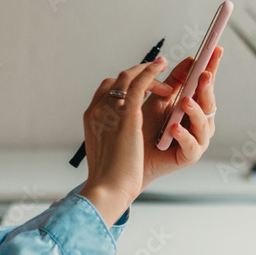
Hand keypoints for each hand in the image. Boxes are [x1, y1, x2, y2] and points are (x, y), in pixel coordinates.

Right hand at [78, 57, 173, 224]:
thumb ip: (111, 135)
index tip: (140, 84)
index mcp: (91, 117)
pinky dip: (151, 72)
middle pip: (117, 80)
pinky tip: (163, 67)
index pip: (106, 89)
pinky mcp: (127, 114)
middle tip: (155, 72)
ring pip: (129, 77)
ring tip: (162, 68)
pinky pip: (140, 84)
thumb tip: (119, 136)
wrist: (107, 187)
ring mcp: (110, 109)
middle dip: (137, 73)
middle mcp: (98, 108)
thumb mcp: (106, 150)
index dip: (124, 84)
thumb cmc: (109, 178)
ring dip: (147, 70)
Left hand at [141, 46, 222, 188]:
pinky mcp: (188, 156)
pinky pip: (191, 145)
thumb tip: (189, 59)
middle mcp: (199, 122)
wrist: (129, 159)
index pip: (205, 84)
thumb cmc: (143, 129)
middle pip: (208, 102)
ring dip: (195, 111)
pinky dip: (183, 135)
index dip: (211, 66)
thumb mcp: (158, 100)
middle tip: (203, 75)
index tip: (215, 49)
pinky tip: (174, 128)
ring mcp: (196, 139)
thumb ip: (175, 82)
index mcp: (193, 105)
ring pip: (203, 124)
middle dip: (206, 87)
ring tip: (185, 102)